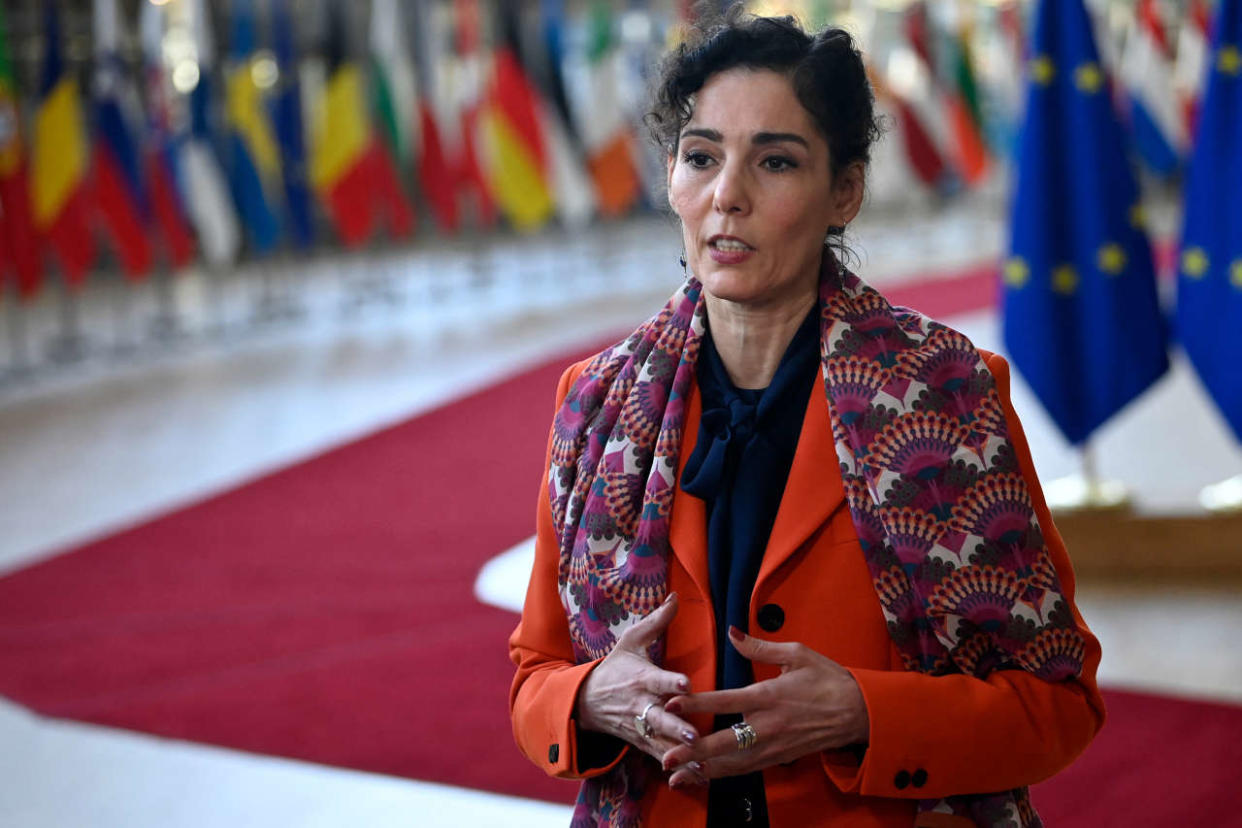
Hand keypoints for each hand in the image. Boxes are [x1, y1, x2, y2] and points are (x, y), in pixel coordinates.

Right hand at [575, 593, 704, 776]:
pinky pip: (658, 756)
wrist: (584, 700)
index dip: (671, 681)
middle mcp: (640, 704)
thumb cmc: (615, 667)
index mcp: (641, 677)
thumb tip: (675, 596)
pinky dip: (676, 767)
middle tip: (694, 734)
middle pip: (659, 717)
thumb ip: (656, 621)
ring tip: (700, 759)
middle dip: (676, 727)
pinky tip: (696, 775)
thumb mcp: (631, 641)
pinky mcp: (640, 743)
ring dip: (678, 752)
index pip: (657, 679)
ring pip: (660, 741)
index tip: (686, 684)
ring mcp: (639, 726)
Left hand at [660, 627, 868, 786]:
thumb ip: (760, 646)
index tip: (672, 705)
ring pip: (733, 763)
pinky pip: (746, 769)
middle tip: (666, 758)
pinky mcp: (779, 759)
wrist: (859, 713)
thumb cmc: (828, 679)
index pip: (727, 700)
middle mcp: (769, 726)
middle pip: (724, 742)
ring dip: (704, 770)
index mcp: (770, 696)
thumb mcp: (798, 654)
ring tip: (676, 777)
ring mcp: (774, 746)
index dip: (698, 703)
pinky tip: (704, 777)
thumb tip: (733, 631)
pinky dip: (723, 775)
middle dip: (694, 751)